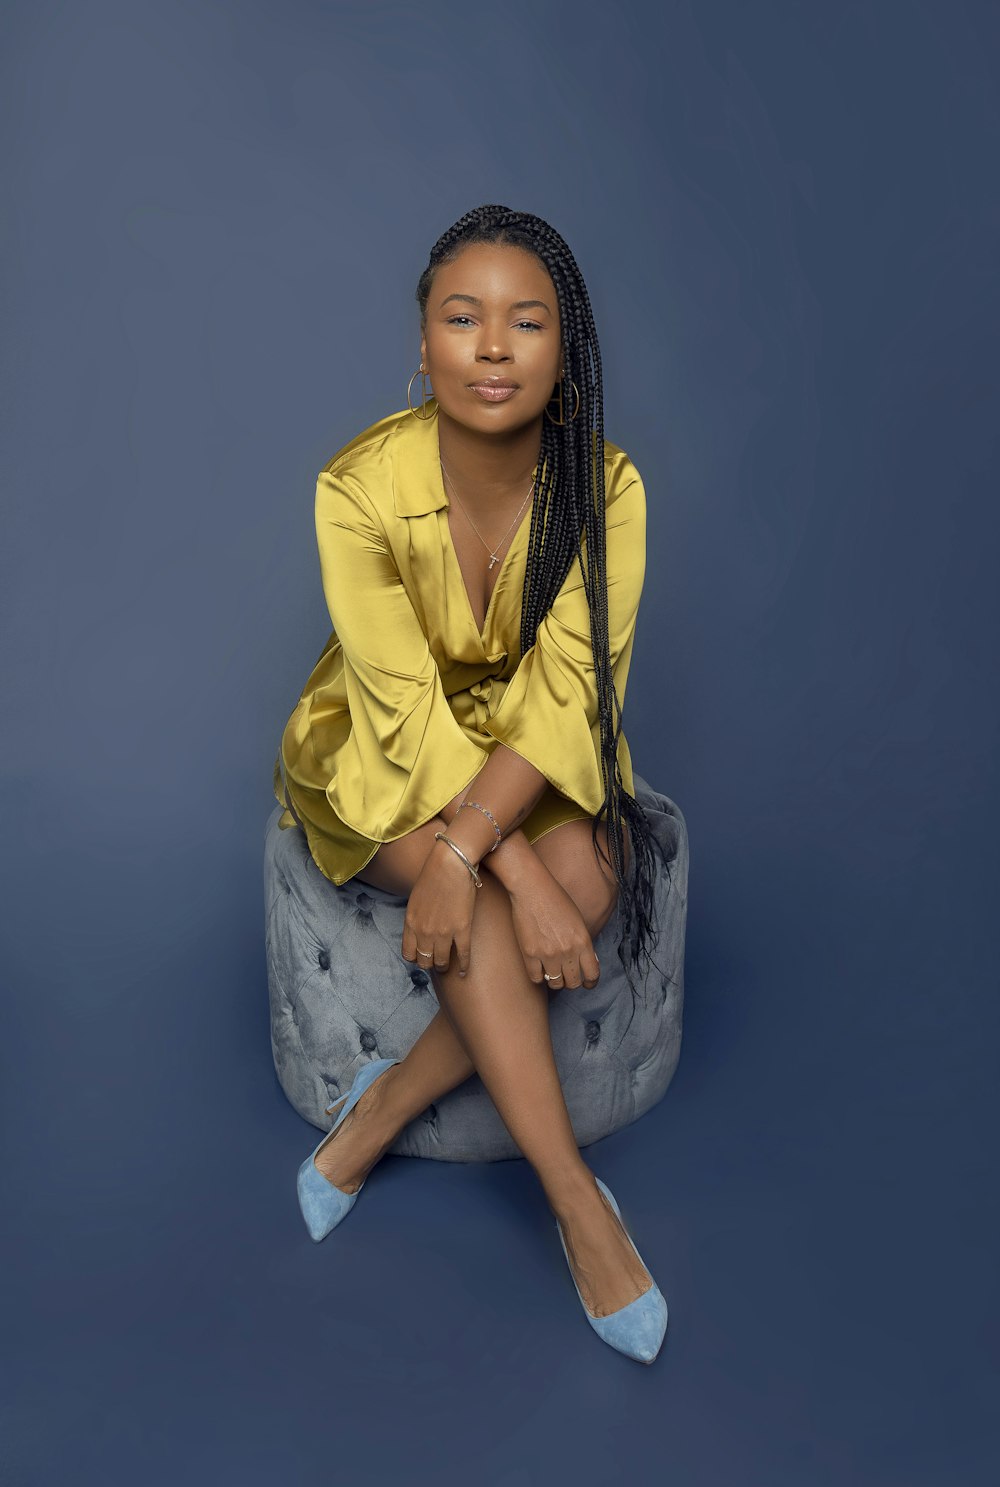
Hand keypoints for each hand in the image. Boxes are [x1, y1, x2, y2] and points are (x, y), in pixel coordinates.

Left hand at [401, 838, 478, 976]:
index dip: (415, 958)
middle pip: (424, 960)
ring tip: (448, 967)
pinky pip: (462, 955)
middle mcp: (423, 931)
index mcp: (410, 922)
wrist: (451, 863)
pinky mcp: (461, 930)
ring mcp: (442, 932)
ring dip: (444, 966)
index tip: (421, 957)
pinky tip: (464, 970)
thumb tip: (422, 927)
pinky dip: (463, 965)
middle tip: (435, 963)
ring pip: (441, 962)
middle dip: (429, 964)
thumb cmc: (434, 874)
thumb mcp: (416, 897)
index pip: (408, 953)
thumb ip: (417, 916)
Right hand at [506, 861, 600, 990]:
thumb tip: (587, 963)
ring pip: (555, 984)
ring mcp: (548, 954)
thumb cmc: (556, 899)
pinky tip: (538, 968)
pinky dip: (538, 976)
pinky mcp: (529, 954)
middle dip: (571, 981)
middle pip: (573, 982)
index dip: (591, 982)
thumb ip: (583, 943)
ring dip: (555, 980)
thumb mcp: (578, 920)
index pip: (592, 973)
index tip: (587, 983)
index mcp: (583, 941)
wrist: (532, 888)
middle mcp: (568, 950)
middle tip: (567, 976)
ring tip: (552, 972)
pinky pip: (536, 978)